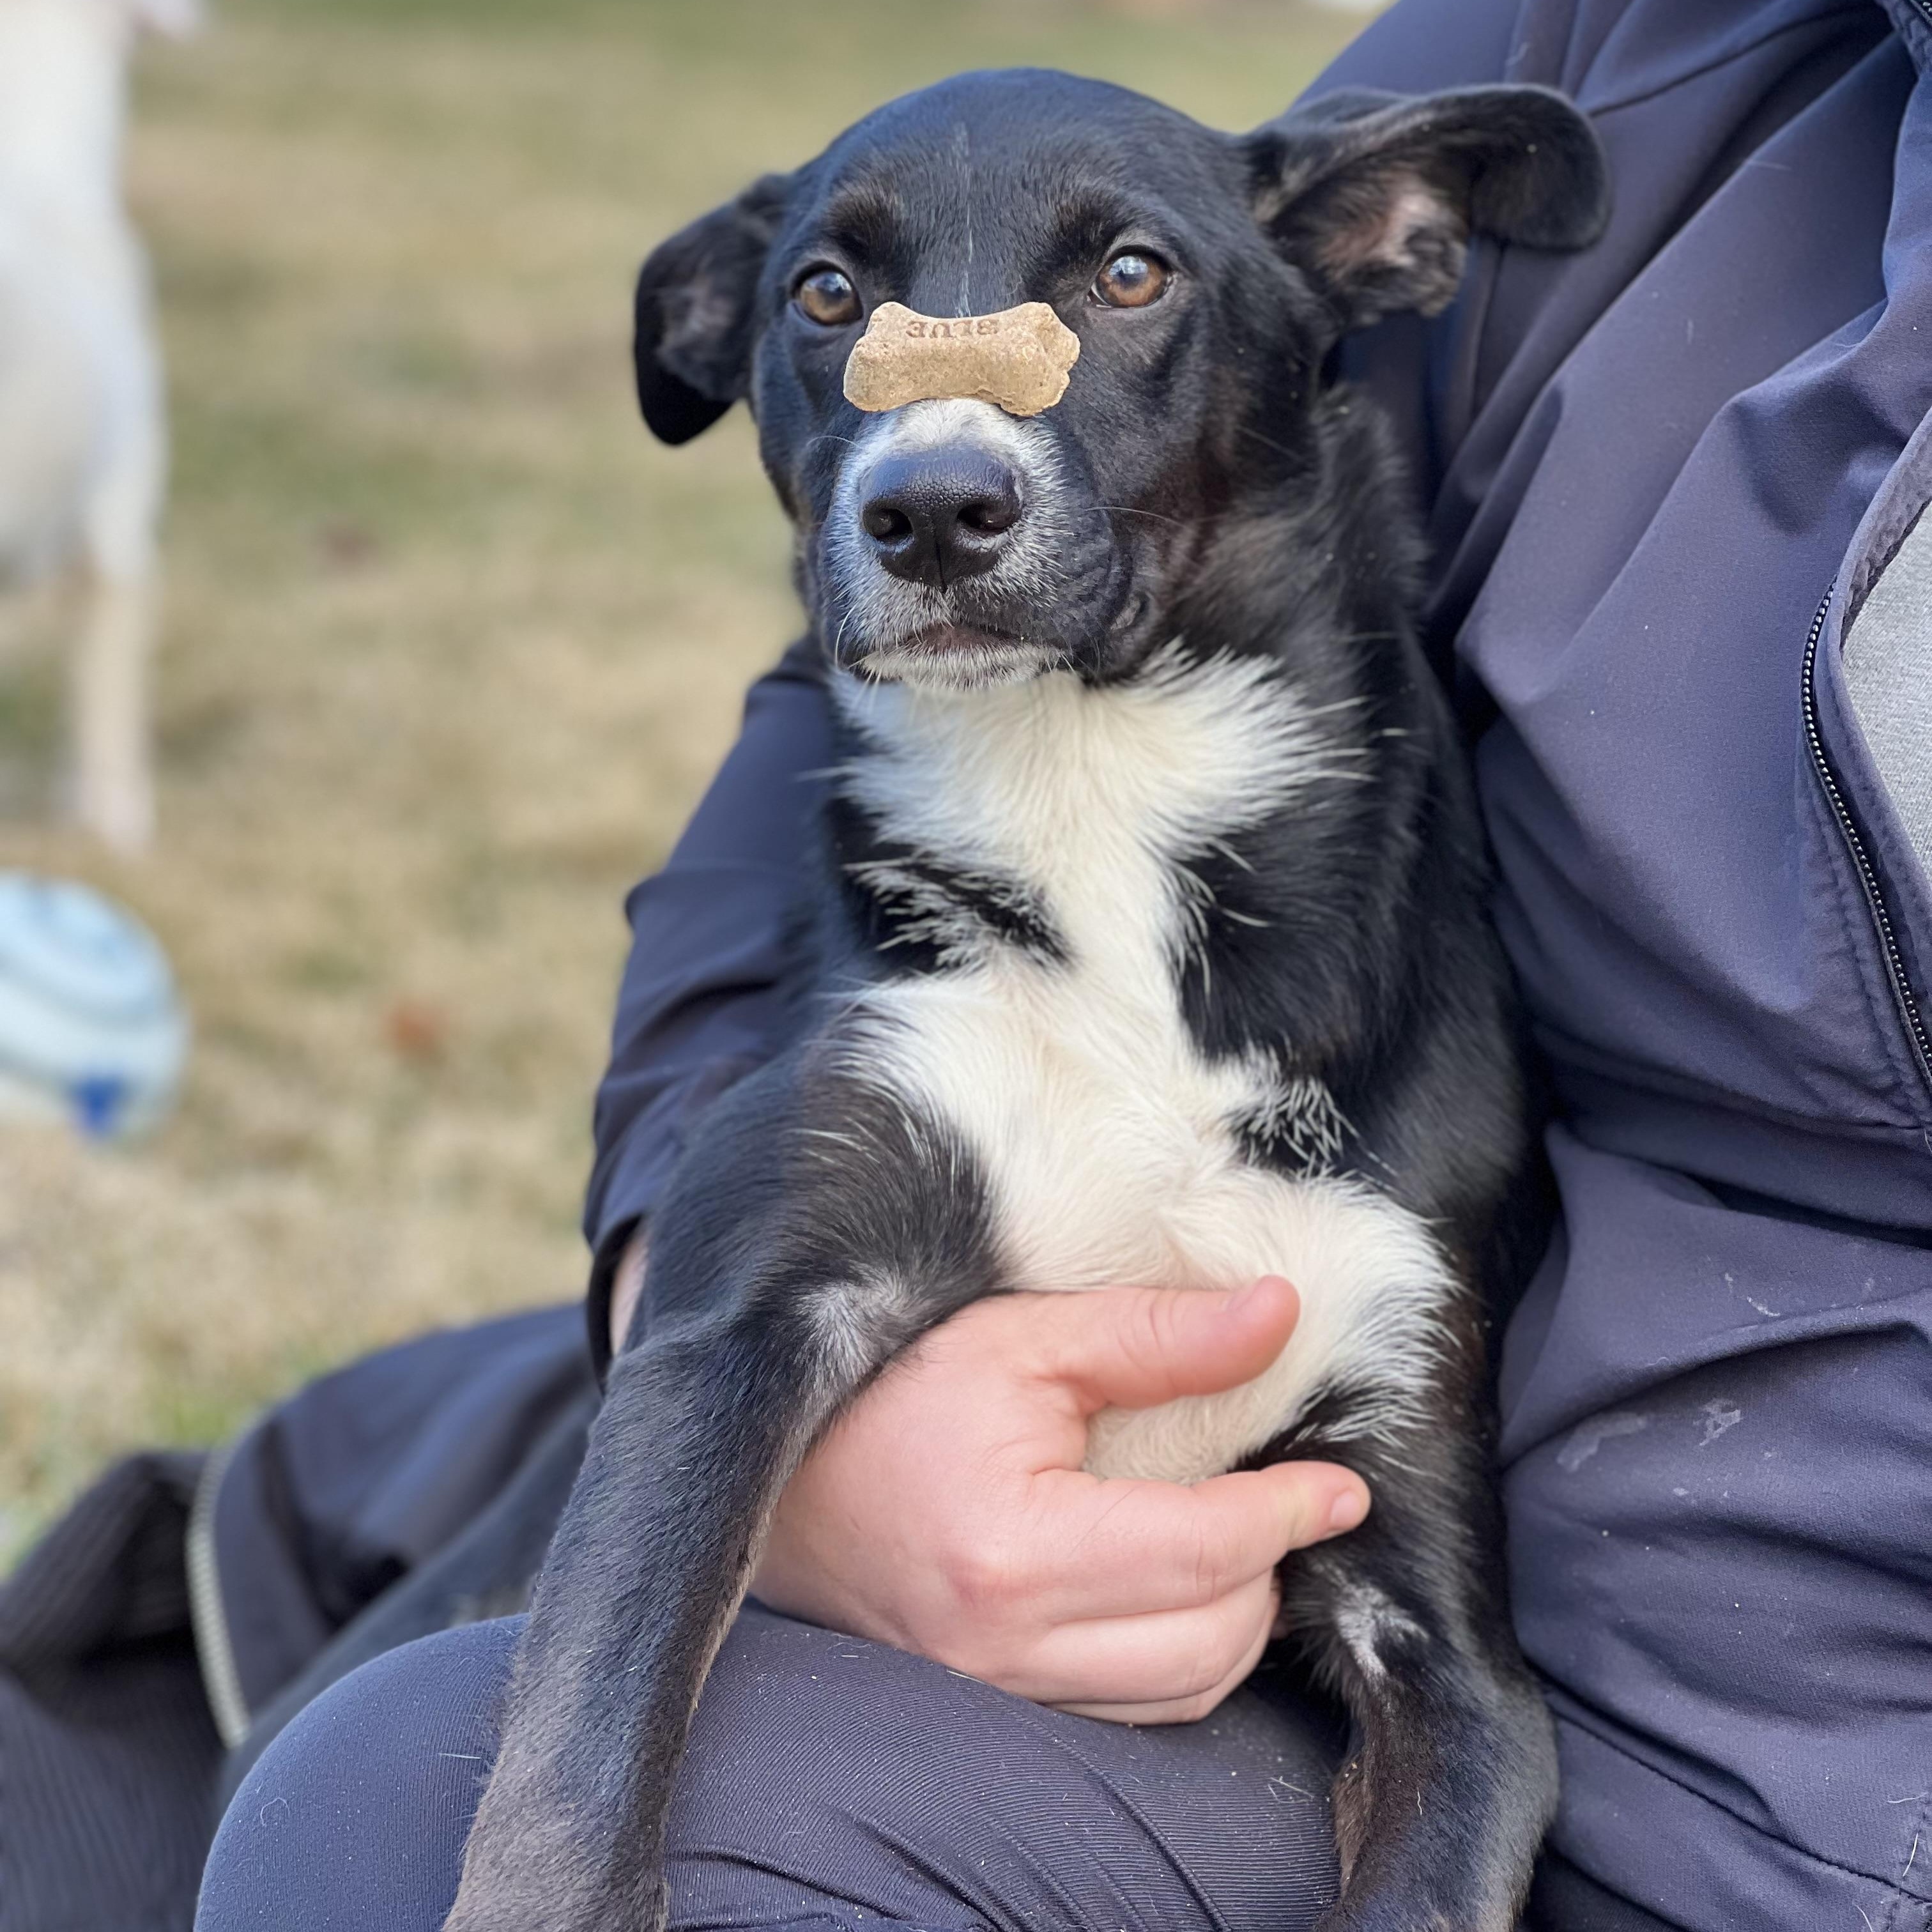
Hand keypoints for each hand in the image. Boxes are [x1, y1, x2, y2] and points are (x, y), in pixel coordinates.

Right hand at [750, 1277, 1370, 1722]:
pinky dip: (1179, 1658)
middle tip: (1277, 1497)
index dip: (1289, 1512)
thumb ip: (1153, 1333)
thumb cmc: (892, 1393)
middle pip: (1211, 1637)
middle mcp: (1009, 1648)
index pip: (1206, 1549)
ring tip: (1233, 1541)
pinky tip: (1174, 1591)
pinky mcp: (996, 1706)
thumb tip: (1278, 1314)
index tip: (1340, 1484)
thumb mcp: (1018, 1338)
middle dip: (1267, 1566)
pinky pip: (1131, 1712)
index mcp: (1017, 1552)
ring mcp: (999, 1691)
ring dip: (1233, 1619)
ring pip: (1183, 1691)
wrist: (778, 1475)